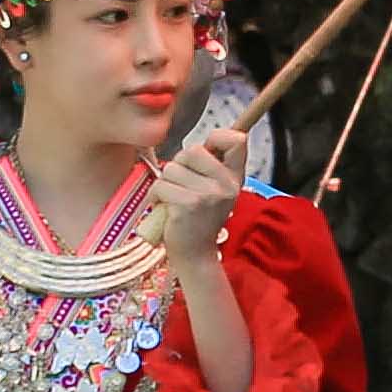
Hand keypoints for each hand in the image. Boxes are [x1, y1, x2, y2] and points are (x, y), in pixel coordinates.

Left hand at [146, 118, 250, 266]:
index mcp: (234, 177)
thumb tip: (202, 142)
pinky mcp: (188, 205)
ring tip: (173, 199)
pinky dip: (155, 196)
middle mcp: (226, 185)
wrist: (195, 254)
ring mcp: (208, 195)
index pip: (236, 140)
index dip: (217, 137)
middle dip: (179, 164)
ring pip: (172, 168)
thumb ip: (212, 166)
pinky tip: (164, 208)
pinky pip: (161, 185)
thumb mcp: (217, 191)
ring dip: (165, 183)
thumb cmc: (199, 219)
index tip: (207, 149)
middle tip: (181, 183)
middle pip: (193, 150)